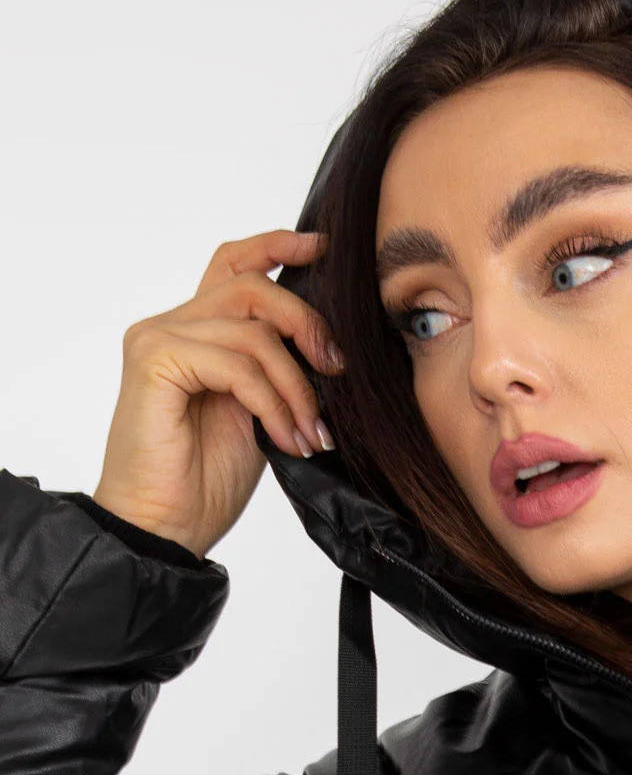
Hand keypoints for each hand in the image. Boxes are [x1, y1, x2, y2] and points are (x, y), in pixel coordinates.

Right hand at [92, 229, 343, 559]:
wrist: (166, 528)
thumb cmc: (205, 480)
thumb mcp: (261, 414)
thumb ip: (277, 371)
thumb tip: (329, 349)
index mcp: (196, 332)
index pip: (235, 266)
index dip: (278, 246)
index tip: (324, 249)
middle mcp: (172, 326)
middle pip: (252, 286)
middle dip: (306, 325)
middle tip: (335, 372)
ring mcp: (158, 339)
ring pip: (253, 331)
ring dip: (296, 387)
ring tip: (309, 434)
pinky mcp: (154, 362)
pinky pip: (236, 364)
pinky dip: (272, 403)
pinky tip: (286, 440)